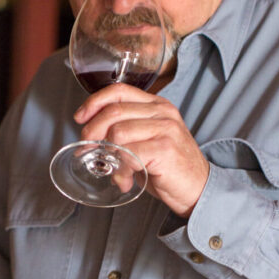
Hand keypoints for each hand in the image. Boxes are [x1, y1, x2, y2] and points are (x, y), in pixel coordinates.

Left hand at [74, 84, 209, 216]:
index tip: (80, 118)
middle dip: (93, 131)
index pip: (119, 90)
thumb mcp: (147, 140)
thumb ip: (125, 131)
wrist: (199, 188)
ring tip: (116, 172)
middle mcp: (162, 112)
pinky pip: (129, 154)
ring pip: (118, 132)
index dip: (94, 102)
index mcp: (157, 104)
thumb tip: (90, 135)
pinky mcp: (165, 149)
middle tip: (87, 149)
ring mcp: (166, 129)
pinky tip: (125, 181)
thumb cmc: (168, 166)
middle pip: (114, 111)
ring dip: (109, 156)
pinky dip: (121, 170)